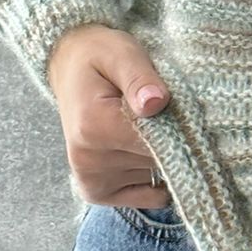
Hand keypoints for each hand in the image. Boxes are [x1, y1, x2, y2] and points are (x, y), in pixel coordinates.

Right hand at [46, 24, 172, 207]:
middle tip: (165, 112)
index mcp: (94, 126)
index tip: (183, 108)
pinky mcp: (96, 192)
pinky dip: (156, 177)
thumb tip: (156, 102)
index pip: (158, 141)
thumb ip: (140, 78)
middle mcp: (88, 160)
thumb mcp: (121, 54)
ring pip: (156, 176)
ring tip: (149, 126)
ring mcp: (90, 180)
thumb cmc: (100, 58)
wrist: (69, 68)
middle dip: (175, 139)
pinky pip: (149, 196)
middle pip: (159, 160)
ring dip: (164, 155)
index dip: (181, 126)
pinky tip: (145, 150)